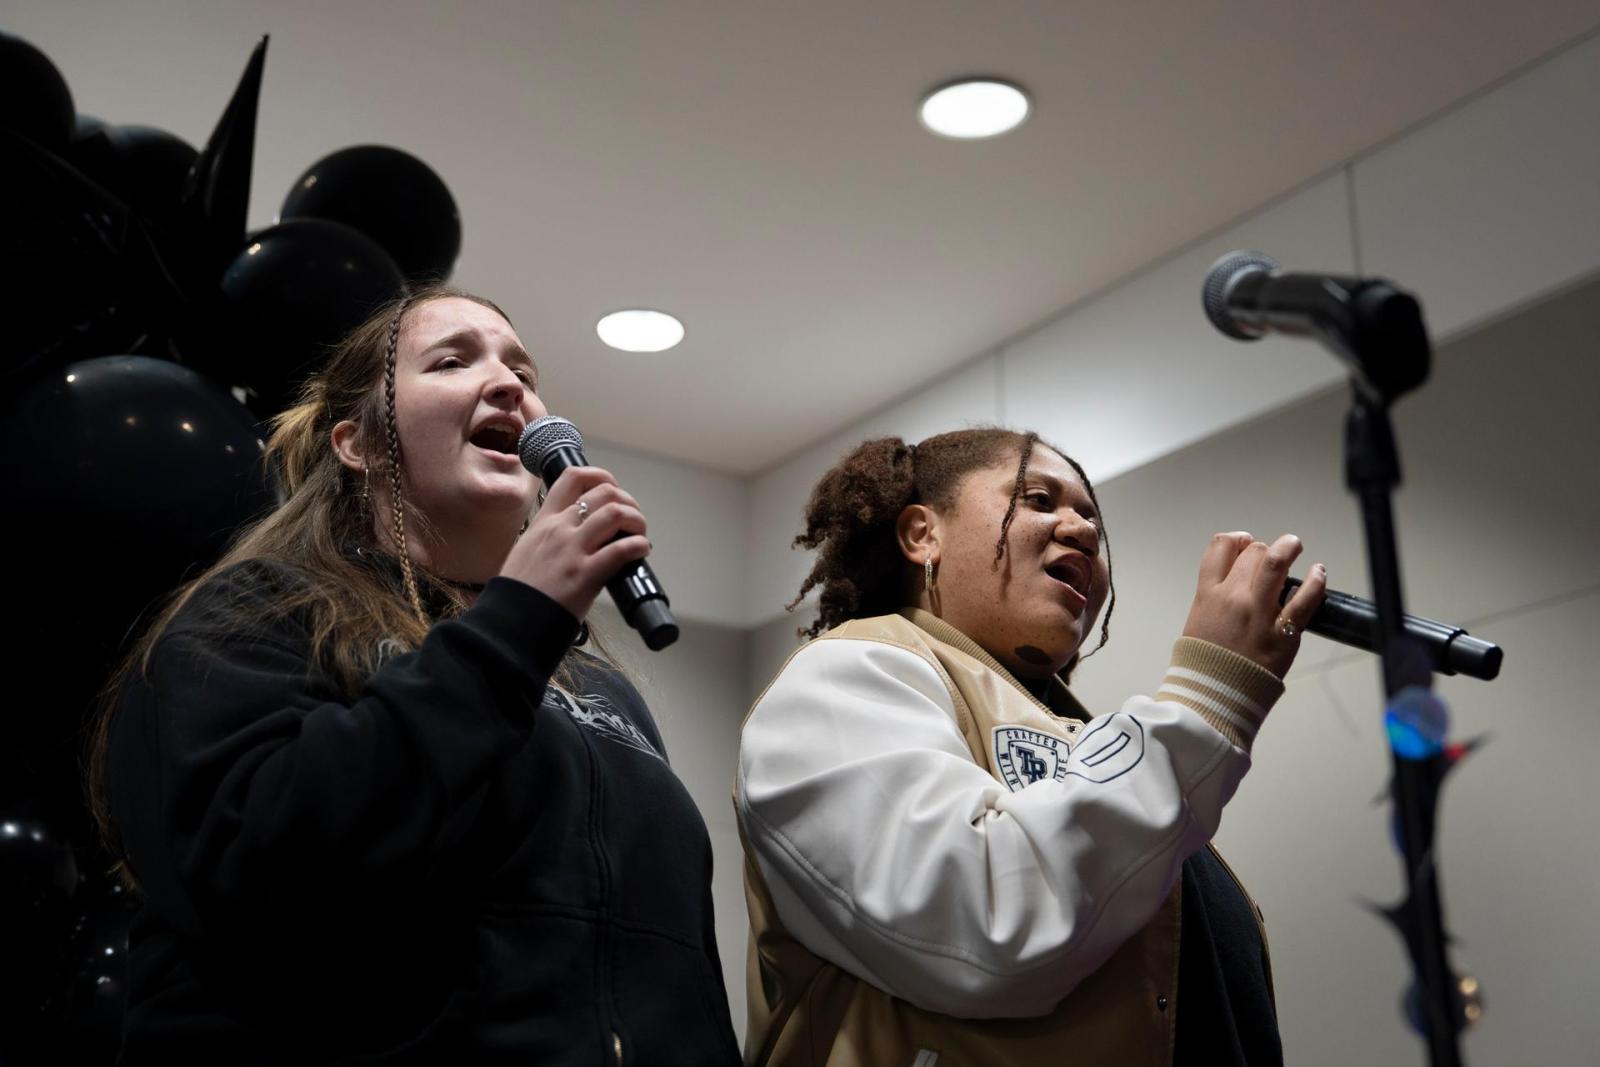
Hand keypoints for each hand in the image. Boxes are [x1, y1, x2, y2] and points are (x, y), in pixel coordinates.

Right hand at [499, 466, 649, 619]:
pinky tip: (641, 552)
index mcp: (544, 521)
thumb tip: (576, 538)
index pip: (572, 477)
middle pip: (604, 492)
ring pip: (616, 513)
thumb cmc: (518, 592)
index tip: (612, 489)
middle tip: (632, 519)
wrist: (509, 622)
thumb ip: (549, 538)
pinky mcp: (585, 575)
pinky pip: (621, 550)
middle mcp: (559, 529)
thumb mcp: (527, 551)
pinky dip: (638, 546)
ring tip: (639, 534)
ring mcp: (572, 550)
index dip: (600, 476)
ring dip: (637, 520)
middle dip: (627, 501)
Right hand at [1181, 532, 1326, 678]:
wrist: (1211, 695)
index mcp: (1208, 594)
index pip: (1222, 547)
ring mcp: (1259, 613)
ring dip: (1289, 548)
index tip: (1245, 544)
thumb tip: (1235, 583)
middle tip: (1273, 558)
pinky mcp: (1283, 632)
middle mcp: (1233, 597)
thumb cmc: (1203, 663)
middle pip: (1253, 553)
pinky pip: (1305, 599)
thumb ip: (1215, 598)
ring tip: (1295, 546)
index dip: (1237, 540)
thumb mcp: (1198, 620)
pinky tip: (1319, 572)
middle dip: (1264, 551)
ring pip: (1276, 563)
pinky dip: (1316, 580)